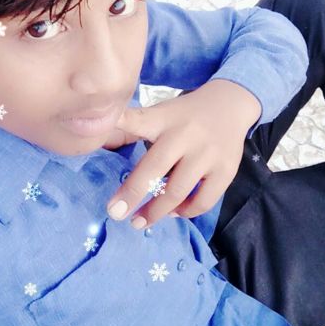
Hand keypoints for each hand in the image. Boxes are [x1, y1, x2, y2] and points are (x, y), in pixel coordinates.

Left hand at [104, 80, 261, 229]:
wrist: (231, 104)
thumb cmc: (184, 115)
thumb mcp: (158, 113)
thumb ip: (131, 125)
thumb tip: (94, 135)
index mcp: (163, 119)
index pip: (136, 121)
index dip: (115, 128)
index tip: (96, 139)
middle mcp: (185, 135)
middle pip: (155, 168)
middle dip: (133, 193)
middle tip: (115, 213)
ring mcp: (207, 154)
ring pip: (178, 191)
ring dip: (156, 211)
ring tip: (139, 221)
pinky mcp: (225, 170)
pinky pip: (203, 201)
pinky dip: (186, 212)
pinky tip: (174, 213)